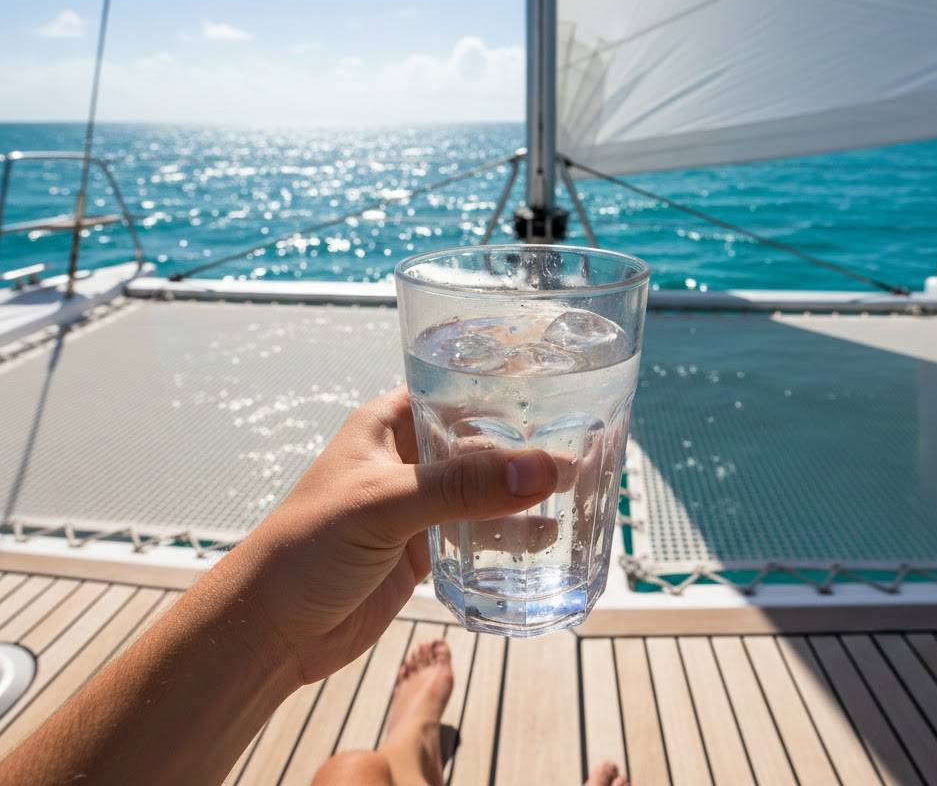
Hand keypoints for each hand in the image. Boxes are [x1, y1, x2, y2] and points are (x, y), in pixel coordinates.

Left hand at [218, 386, 558, 684]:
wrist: (272, 630)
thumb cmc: (310, 546)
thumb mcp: (385, 504)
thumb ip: (462, 487)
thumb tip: (543, 469)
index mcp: (386, 423)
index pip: (452, 389)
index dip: (499, 386)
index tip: (556, 388)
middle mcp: (405, 458)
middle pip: (475, 440)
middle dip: (521, 444)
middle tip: (582, 443)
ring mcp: (416, 505)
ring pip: (480, 489)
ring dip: (520, 492)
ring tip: (578, 489)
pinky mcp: (423, 549)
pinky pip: (475, 533)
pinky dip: (507, 534)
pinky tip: (546, 537)